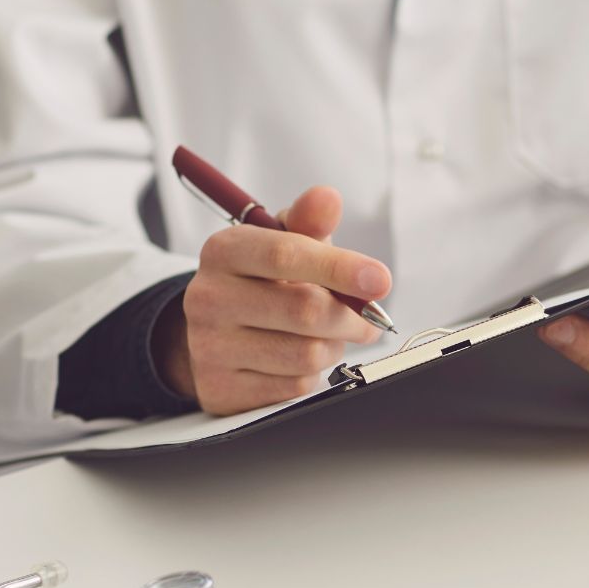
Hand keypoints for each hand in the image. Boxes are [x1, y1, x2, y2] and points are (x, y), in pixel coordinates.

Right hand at [156, 186, 392, 414]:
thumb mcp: (283, 243)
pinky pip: (294, 387)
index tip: (379, 280)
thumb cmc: (262, 281)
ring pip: (305, 354)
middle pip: (305, 311)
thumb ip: (308, 222)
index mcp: (224, 251)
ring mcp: (209, 347)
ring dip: (333, 347)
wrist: (216, 333)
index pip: (286, 255)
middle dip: (351, 317)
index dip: (340, 268)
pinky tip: (299, 359)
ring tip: (326, 336)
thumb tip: (328, 198)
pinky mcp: (220, 389)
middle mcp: (208, 297)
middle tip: (367, 317)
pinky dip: (311, 374)